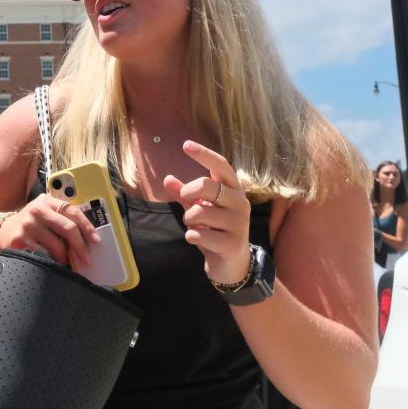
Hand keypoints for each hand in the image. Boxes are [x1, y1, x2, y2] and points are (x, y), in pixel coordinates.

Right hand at [0, 194, 101, 271]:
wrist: (4, 230)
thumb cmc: (32, 224)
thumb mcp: (45, 214)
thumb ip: (62, 218)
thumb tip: (88, 237)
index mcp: (47, 201)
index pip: (73, 212)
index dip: (87, 227)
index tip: (96, 241)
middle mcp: (37, 210)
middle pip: (68, 229)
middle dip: (81, 247)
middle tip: (87, 259)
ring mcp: (28, 225)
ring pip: (58, 246)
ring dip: (65, 257)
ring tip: (66, 261)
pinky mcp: (20, 240)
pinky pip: (44, 255)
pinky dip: (52, 261)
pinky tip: (52, 262)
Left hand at [163, 140, 251, 284]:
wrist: (233, 264)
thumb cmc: (215, 229)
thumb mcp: (199, 208)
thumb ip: (185, 194)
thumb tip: (167, 179)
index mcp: (233, 190)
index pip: (221, 166)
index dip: (204, 155)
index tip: (186, 145)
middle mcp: (240, 203)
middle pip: (207, 186)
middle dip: (189, 192)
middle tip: (188, 201)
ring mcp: (239, 224)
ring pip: (199, 212)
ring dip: (189, 220)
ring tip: (196, 227)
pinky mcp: (232, 244)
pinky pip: (199, 235)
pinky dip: (192, 237)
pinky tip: (198, 240)